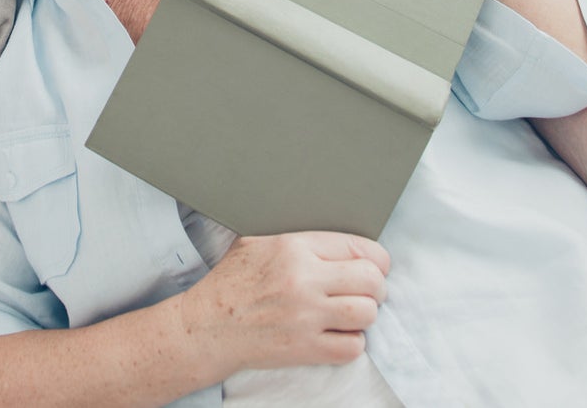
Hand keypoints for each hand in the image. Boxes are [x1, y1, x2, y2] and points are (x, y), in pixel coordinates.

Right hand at [179, 232, 388, 375]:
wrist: (209, 325)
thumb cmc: (232, 281)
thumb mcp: (257, 241)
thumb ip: (297, 237)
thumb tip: (333, 237)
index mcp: (294, 247)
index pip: (359, 247)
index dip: (376, 258)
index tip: (376, 265)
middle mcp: (304, 280)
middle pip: (371, 280)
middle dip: (377, 286)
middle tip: (368, 290)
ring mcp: (306, 316)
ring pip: (367, 313)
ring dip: (366, 314)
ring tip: (354, 312)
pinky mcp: (305, 349)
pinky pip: (352, 347)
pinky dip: (353, 342)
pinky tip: (339, 334)